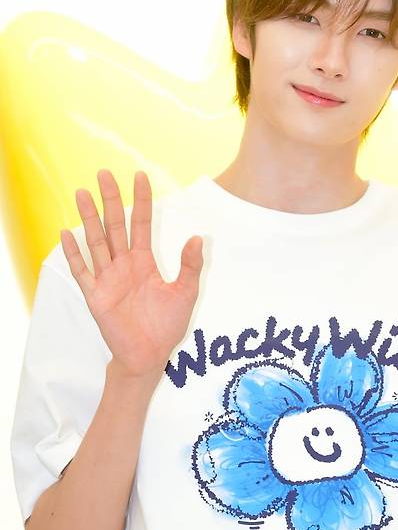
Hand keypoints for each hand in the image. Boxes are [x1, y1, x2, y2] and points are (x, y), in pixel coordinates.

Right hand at [60, 169, 203, 379]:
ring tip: (83, 193)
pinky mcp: (96, 296)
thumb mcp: (186, 293)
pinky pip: (82, 271)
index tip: (139, 176)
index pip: (141, 223)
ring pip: (96, 242)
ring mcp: (108, 279)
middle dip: (110, 200)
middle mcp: (123, 265)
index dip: (141, 201)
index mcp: (144, 262)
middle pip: (115, 226)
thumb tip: (198, 237)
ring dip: (89, 219)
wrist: (149, 356)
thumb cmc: (167, 326)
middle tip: (104, 173)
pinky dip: (74, 254)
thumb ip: (190, 266)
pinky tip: (67, 233)